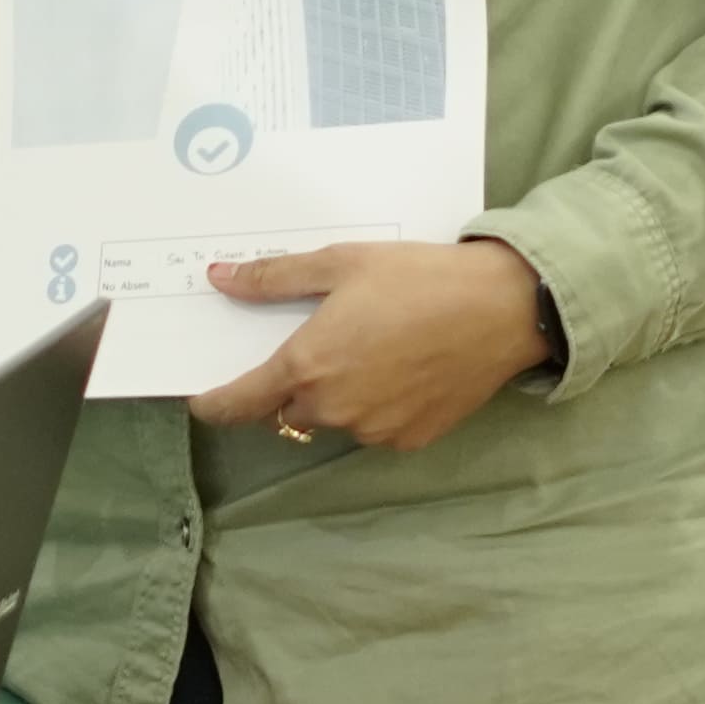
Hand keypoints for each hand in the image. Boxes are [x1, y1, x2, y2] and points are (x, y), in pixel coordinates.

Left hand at [187, 238, 556, 459]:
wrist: (501, 310)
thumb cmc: (418, 278)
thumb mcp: (341, 264)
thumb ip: (275, 277)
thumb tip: (219, 279)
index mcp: (308, 366)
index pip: (240, 403)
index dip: (215, 405)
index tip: (202, 401)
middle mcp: (335, 409)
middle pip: (289, 410)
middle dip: (291, 386)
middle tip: (318, 345)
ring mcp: (374, 431)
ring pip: (334, 421)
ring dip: (335, 397)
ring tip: (369, 350)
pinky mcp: (410, 440)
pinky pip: (374, 428)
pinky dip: (374, 406)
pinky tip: (399, 369)